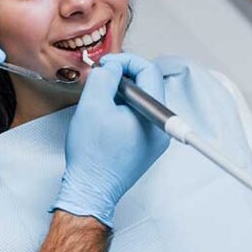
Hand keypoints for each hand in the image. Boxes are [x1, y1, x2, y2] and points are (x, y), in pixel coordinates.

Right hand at [52, 54, 170, 226]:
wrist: (91, 189)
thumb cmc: (92, 155)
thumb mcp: (93, 104)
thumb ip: (105, 77)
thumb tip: (112, 67)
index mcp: (154, 116)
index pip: (148, 71)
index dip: (125, 61)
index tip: (107, 64)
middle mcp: (160, 128)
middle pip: (147, 86)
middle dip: (123, 77)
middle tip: (102, 79)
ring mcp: (154, 139)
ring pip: (141, 102)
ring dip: (122, 94)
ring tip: (101, 99)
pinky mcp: (145, 147)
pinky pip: (138, 118)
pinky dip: (123, 109)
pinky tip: (106, 116)